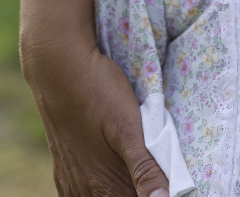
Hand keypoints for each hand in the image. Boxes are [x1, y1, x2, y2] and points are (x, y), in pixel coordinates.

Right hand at [22, 35, 168, 196]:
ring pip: (105, 196)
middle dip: (140, 187)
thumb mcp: (129, 126)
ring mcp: (71, 183)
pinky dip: (105, 186)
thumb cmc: (98, 93)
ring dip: (124, 185)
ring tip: (139, 163)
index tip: (167, 178)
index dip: (154, 191)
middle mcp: (84, 192)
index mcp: (103, 187)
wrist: (58, 70)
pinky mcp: (64, 171)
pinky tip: (116, 167)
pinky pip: (86, 191)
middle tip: (156, 165)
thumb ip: (146, 167)